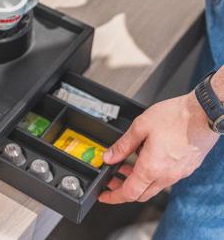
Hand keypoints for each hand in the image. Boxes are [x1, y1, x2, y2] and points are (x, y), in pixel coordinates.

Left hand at [99, 89, 219, 203]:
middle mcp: (167, 175)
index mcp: (152, 168)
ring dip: (138, 180)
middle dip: (123, 189)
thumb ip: (122, 145)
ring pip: (154, 186)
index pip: (129, 193)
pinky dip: (152, 174)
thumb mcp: (140, 126)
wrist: (204, 113)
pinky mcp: (187, 167)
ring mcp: (179, 173)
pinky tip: (146, 157)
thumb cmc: (177, 117)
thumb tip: (109, 157)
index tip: (104, 195)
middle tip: (113, 179)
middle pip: (141, 194)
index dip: (113, 196)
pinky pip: (166, 178)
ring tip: (127, 165)